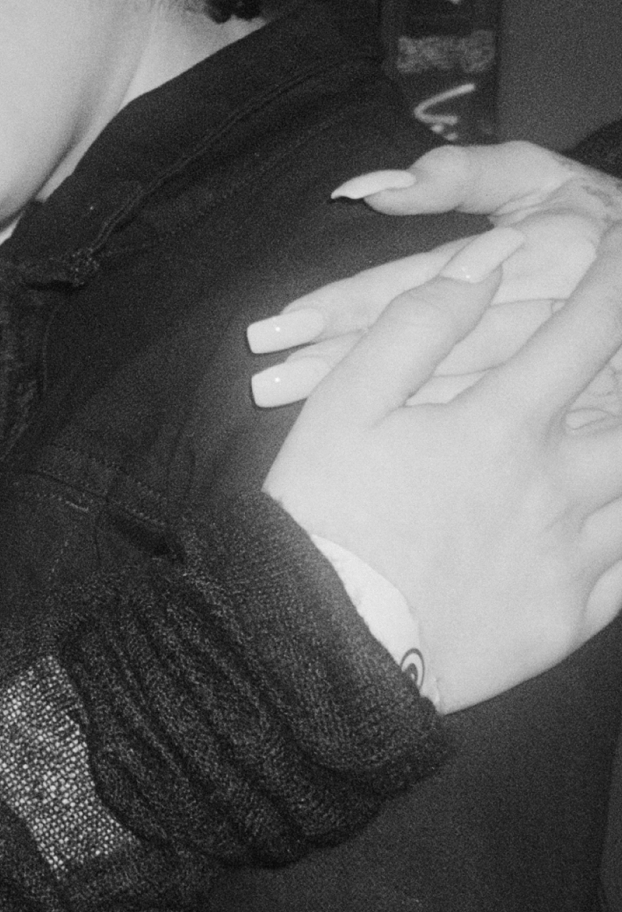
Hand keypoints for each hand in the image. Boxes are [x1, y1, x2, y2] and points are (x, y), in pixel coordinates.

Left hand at [248, 141, 621, 407]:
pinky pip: (490, 423)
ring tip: (294, 419)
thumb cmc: (595, 214)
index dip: (343, 308)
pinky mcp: (571, 405)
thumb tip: (371, 187)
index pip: (414, 284)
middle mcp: (538, 312)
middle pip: (421, 347)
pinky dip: (429, 438)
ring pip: (450, 392)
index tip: (274, 329)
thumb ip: (459, 176)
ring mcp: (559, 367)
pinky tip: (375, 456)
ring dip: (373, 412)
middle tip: (263, 388)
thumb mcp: (535, 178)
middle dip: (338, 368)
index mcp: (526, 252)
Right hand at [263, 226, 621, 709]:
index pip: (589, 330)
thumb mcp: (344, 405)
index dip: (616, 281)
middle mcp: (556, 487)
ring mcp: (572, 557)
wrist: (319, 647)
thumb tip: (484, 264)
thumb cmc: (324, 515)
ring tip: (613, 432)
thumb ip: (416, 325)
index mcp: (500, 425)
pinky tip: (613, 513)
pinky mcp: (571, 618)